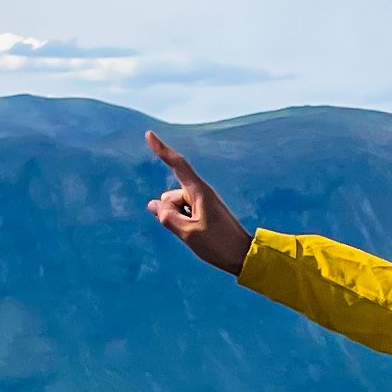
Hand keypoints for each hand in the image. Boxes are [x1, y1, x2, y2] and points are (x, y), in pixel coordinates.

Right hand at [145, 130, 250, 275]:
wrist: (243, 256)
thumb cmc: (218, 244)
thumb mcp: (188, 233)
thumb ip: (167, 217)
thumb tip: (153, 204)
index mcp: (199, 192)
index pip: (177, 165)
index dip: (162, 150)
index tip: (149, 135)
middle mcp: (200, 193)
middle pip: (170, 195)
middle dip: (169, 211)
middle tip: (193, 230)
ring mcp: (201, 203)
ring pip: (174, 207)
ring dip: (177, 220)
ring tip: (199, 235)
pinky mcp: (203, 212)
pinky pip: (182, 214)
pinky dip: (183, 223)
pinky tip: (199, 236)